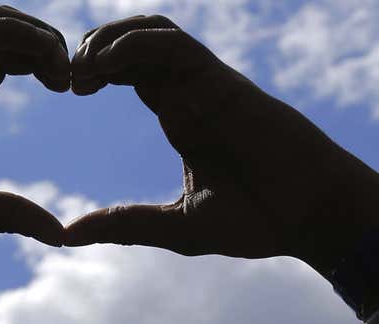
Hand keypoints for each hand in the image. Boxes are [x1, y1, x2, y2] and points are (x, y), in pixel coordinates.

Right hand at [0, 4, 70, 274]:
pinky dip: (14, 35)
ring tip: (63, 70)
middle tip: (79, 80)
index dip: (49, 64)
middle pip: (9, 31)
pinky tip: (43, 63)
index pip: (12, 59)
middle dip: (53, 44)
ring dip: (38, 33)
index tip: (76, 91)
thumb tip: (60, 234)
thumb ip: (6, 214)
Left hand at [63, 15, 378, 272]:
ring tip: (82, 68)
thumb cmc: (261, 221)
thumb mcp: (177, 227)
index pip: (128, 72)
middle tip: (64, 78)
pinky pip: (174, 44)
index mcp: (180, 116)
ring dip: (109, 39)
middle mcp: (190, 92)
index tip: (66, 90)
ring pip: (150, 32)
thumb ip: (124, 225)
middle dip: (91, 48)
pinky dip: (135, 44)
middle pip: (133, 42)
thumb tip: (66, 235)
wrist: (314, 216)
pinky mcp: (221, 83)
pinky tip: (107, 65)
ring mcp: (206, 84)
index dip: (93, 70)